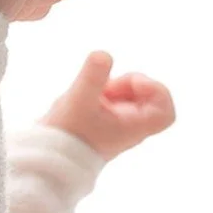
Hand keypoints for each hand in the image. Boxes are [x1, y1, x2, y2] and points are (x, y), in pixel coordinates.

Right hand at [40, 52, 175, 160]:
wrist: (47, 158)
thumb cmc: (66, 136)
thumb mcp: (78, 100)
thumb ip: (92, 76)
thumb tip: (104, 54)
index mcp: (132, 128)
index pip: (165, 113)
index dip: (156, 91)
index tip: (133, 85)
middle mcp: (129, 129)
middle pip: (148, 99)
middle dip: (129, 84)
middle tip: (107, 88)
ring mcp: (117, 126)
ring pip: (129, 98)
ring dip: (113, 87)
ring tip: (94, 94)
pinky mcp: (103, 124)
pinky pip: (114, 101)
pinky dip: (103, 93)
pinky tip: (87, 98)